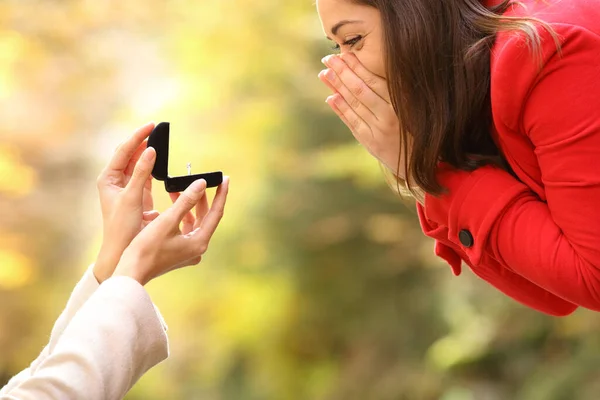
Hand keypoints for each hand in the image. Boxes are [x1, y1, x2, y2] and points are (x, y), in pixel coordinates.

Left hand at [94, 122, 158, 282]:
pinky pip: (146, 175)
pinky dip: (153, 166)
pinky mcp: (138, 195)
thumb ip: (142, 173)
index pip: (123, 151)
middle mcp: (115, 181)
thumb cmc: (122, 227)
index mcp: (108, 178)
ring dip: (148, 151)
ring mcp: (126, 188)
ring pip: (137, 163)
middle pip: (129, 153)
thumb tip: (150, 150)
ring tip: (160, 138)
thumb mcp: (132, 198)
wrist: (121, 250)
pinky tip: (161, 159)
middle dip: (142, 140)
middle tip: (157, 128)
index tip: (152, 126)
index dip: (138, 137)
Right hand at [114, 176, 229, 285]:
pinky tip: (173, 205)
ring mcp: (188, 252)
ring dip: (189, 206)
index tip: (225, 178)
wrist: (130, 272)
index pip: (216, 213)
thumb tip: (201, 184)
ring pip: (194, 223)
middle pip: (206, 218)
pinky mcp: (178, 252)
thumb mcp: (167, 220)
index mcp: (199, 242)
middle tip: (202, 180)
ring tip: (181, 189)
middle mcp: (197, 248)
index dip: (221, 195)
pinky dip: (181, 216)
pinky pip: (185, 229)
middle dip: (202, 198)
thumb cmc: (147, 248)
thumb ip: (186, 201)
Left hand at [318, 53, 406, 177]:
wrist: (424, 160)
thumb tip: (373, 70)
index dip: (357, 66)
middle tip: (328, 59)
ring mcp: (378, 130)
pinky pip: (353, 122)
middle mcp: (389, 116)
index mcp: (400, 103)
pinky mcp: (371, 143)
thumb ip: (396, 91)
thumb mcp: (412, 107)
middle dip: (342, 73)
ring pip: (353, 105)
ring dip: (337, 88)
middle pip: (360, 90)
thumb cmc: (418, 129)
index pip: (373, 80)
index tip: (344, 54)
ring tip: (324, 74)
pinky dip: (341, 110)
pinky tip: (331, 97)